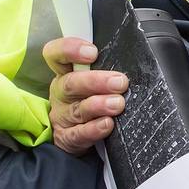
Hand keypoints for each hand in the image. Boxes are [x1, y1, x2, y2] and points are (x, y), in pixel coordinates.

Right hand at [43, 36, 125, 155]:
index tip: (92, 52)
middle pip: (70, 84)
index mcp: (64, 73)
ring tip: (117, 103)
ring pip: (78, 109)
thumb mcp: (90, 81)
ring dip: (99, 105)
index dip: (70, 50)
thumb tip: (132, 61)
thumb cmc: (87, 99)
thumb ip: (103, 69)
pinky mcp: (67, 138)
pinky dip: (94, 129)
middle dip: (95, 81)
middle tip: (119, 81)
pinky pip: (79, 134)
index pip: (57, 55)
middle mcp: (61, 94)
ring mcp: (63, 117)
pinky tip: (107, 124)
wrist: (74, 136)